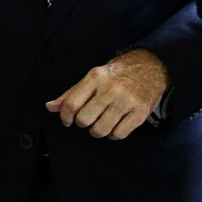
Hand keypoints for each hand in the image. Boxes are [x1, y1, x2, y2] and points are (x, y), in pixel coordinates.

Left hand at [45, 48, 169, 139]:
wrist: (151, 67)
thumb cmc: (117, 74)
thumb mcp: (93, 77)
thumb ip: (71, 93)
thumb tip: (50, 107)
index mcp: (96, 77)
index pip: (71, 104)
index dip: (65, 117)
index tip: (68, 120)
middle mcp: (111, 89)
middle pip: (85, 119)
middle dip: (83, 123)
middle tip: (88, 119)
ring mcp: (127, 101)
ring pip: (101, 129)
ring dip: (97, 131)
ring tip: (101, 123)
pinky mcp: (140, 112)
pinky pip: (119, 134)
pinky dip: (114, 134)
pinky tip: (115, 125)